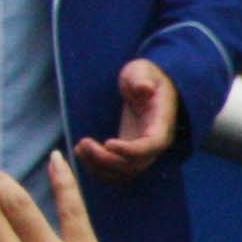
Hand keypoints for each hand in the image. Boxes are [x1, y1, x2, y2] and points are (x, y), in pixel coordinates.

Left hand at [74, 59, 181, 183]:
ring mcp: (141, 149)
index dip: (131, 150)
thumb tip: (145, 88)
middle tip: (84, 143)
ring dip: (99, 166)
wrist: (145, 84)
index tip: (108, 142)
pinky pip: (115, 169)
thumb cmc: (144, 75)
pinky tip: (80, 152)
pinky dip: (97, 167)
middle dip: (107, 159)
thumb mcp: (142, 70)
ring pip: (124, 171)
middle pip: (135, 164)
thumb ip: (142, 78)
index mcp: (161, 123)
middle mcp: (154, 142)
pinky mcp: (128, 151)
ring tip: (80, 147)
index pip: (152, 146)